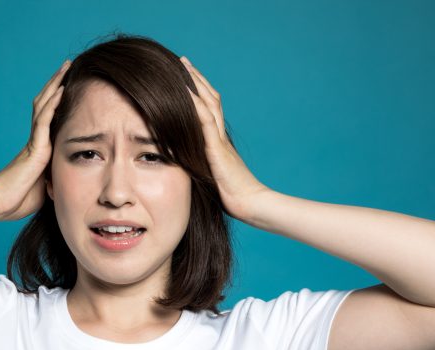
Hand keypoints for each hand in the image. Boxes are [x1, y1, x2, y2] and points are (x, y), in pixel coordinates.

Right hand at [0, 59, 69, 220]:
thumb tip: (74, 176)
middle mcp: (36, 140)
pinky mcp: (34, 148)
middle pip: (46, 104)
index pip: (50, 117)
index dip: (59, 101)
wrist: (0, 205)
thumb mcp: (47, 186)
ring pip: (45, 106)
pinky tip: (62, 90)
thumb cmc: (20, 200)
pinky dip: (53, 104)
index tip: (69, 86)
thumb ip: (57, 175)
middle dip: (56, 84)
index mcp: (40, 149)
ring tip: (65, 67)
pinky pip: (44, 120)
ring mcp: (35, 142)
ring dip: (55, 85)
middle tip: (67, 67)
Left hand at [181, 56, 270, 221]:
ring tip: (182, 66)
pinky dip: (195, 106)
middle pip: (209, 98)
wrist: (252, 204)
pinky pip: (205, 123)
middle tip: (182, 61)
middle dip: (195, 79)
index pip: (208, 109)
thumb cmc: (233, 196)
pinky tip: (185, 93)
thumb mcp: (211, 176)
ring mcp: (220, 141)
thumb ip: (201, 165)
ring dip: (195, 84)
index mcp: (219, 141)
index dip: (198, 92)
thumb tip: (183, 163)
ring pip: (208, 104)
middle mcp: (220, 136)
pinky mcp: (217, 150)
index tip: (185, 76)